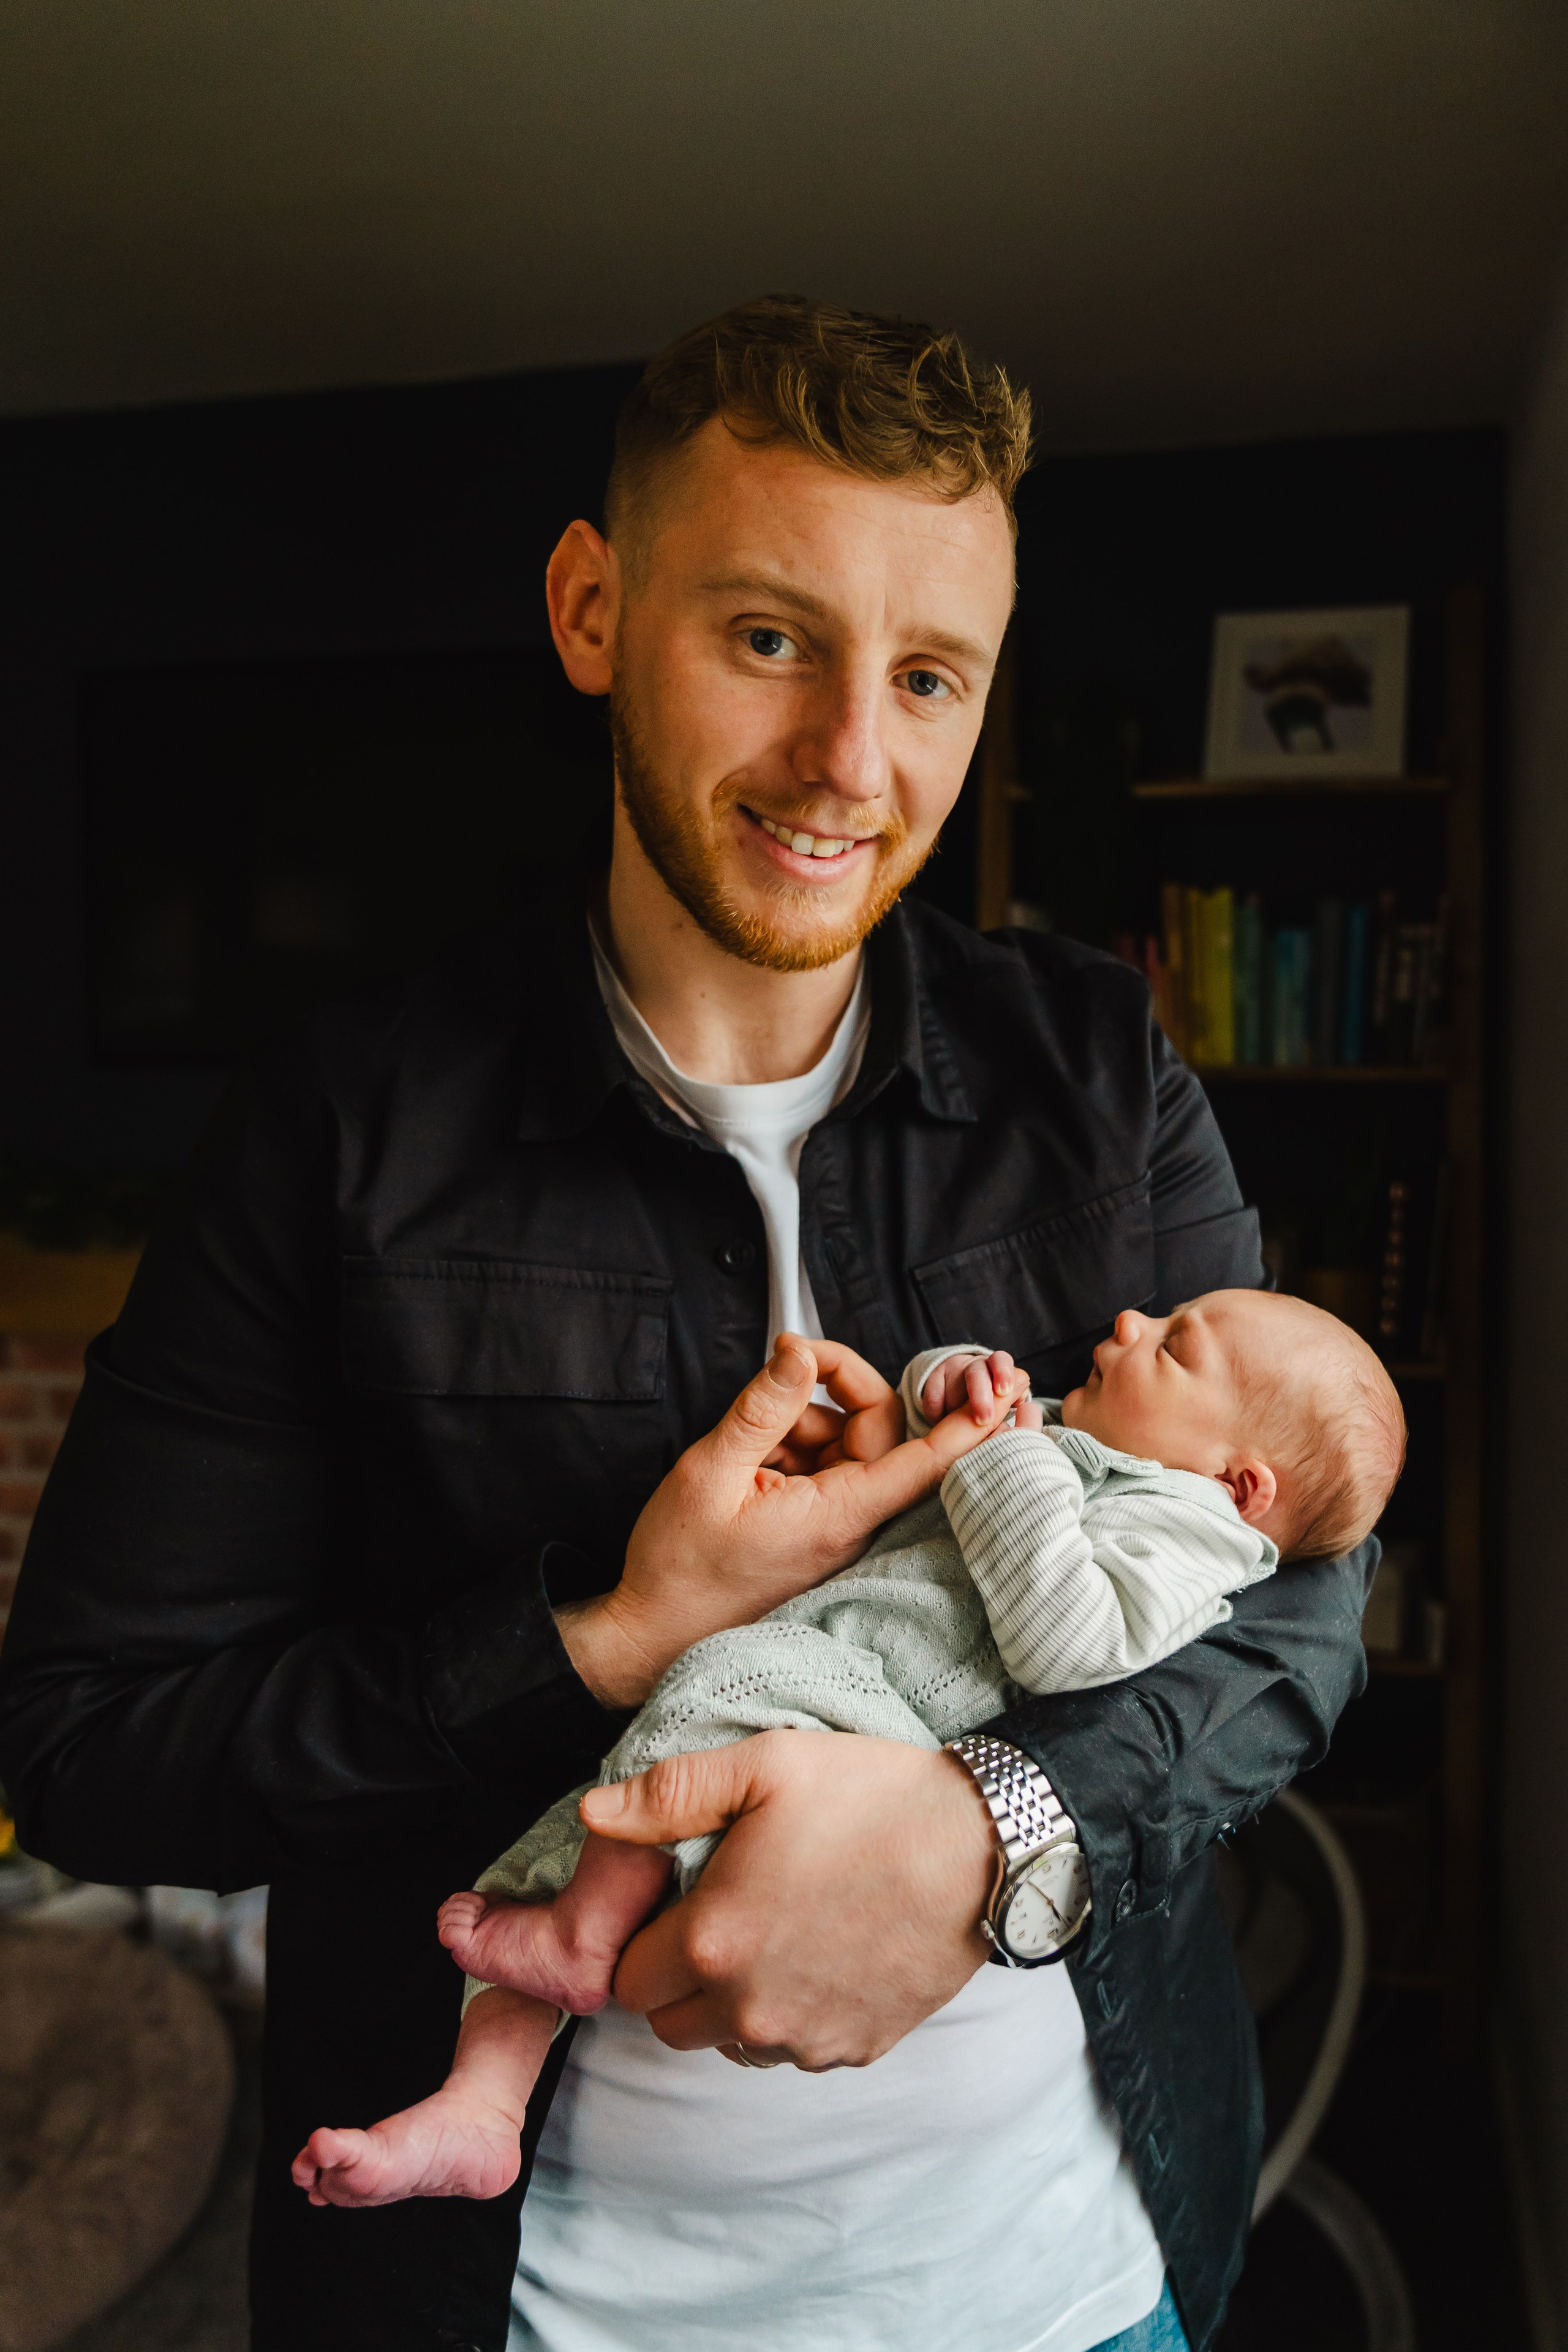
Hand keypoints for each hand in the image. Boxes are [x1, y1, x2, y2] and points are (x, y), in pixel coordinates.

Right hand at [556, 1339, 1001, 1708]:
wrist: (652, 1631)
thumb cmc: (679, 1569)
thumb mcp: (710, 1471)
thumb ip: (762, 1407)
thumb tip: (799, 1352)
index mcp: (838, 1514)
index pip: (924, 1461)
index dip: (965, 1420)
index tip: (1000, 1385)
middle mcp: (848, 1520)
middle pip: (879, 1428)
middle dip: (835, 1388)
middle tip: (788, 1361)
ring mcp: (834, 1523)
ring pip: (845, 1440)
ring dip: (799, 1421)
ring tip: (743, 1447)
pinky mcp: (816, 1524)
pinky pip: (822, 1463)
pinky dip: (788, 1445)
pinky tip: (748, 1462)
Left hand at [581, 1730, 997, 2068]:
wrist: (982, 1847)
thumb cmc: (869, 1796)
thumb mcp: (764, 1765)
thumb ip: (667, 1795)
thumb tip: (592, 1816)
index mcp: (711, 1940)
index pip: (626, 1977)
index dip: (644, 1938)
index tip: (678, 1903)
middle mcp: (748, 2007)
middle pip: (669, 2022)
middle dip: (678, 1978)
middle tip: (721, 1916)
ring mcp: (805, 2038)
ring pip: (729, 2042)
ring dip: (731, 2003)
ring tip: (773, 1933)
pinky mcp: (854, 2049)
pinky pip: (793, 2051)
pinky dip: (791, 2017)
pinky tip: (821, 1956)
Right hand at [921, 1349, 1031, 1429]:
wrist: (960, 1389)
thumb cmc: (991, 1400)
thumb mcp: (1004, 1399)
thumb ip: (1013, 1400)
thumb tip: (1024, 1408)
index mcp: (997, 1367)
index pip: (1002, 1361)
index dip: (1004, 1373)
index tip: (1004, 1392)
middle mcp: (976, 1364)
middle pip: (976, 1373)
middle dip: (980, 1396)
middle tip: (984, 1420)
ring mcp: (953, 1369)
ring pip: (953, 1383)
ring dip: (956, 1405)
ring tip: (959, 1426)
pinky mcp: (934, 1376)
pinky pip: (933, 1393)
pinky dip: (936, 1410)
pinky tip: (940, 1421)